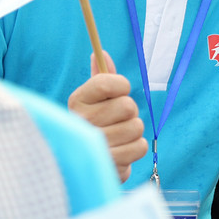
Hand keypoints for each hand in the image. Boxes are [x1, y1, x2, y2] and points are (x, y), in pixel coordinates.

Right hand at [68, 51, 147, 182]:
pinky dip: (134, 149)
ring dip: (132, 132)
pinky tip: (120, 152)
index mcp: (77, 101)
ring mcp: (94, 145)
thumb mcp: (93, 100)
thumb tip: (100, 53)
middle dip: (128, 113)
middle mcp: (81, 122)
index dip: (120, 86)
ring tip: (117, 138)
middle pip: (128, 106)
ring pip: (137, 127)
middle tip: (116, 121)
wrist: (85, 164)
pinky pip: (140, 146)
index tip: (117, 92)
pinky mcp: (109, 165)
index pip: (108, 82)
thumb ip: (101, 78)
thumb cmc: (94, 126)